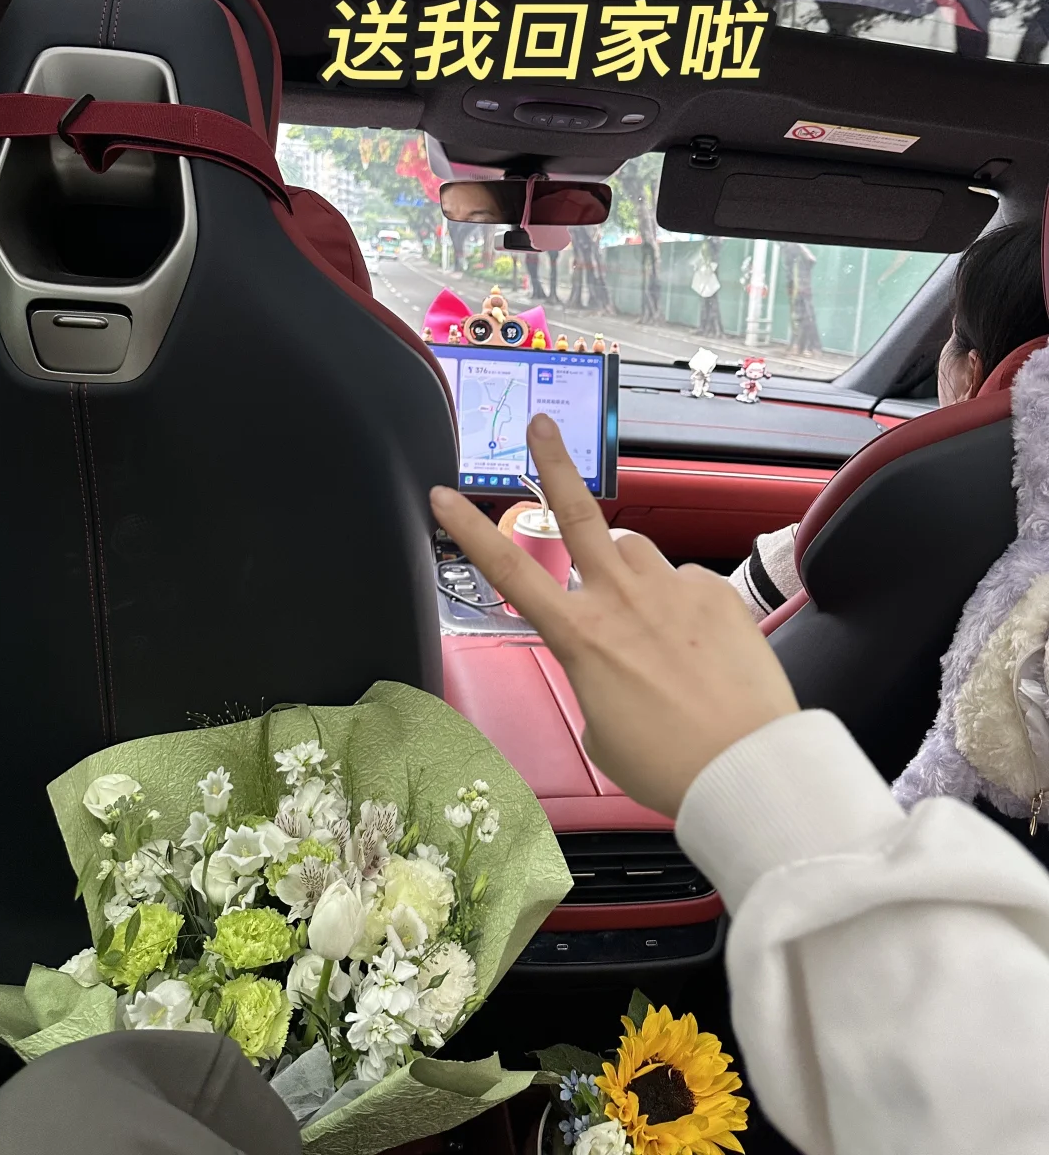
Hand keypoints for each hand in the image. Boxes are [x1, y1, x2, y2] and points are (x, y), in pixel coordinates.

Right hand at [430, 415, 798, 817]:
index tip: (443, 494)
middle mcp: (619, 599)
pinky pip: (684, 582)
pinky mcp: (716, 592)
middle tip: (540, 425)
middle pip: (575, 512)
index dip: (469, 530)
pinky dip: (680, 604)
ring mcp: (671, 589)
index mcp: (579, 636)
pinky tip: (697, 644)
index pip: (508, 570)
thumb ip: (595, 680)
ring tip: (644, 613)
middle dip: (551, 462)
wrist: (747, 766)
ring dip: (626, 566)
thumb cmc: (669, 763)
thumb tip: (613, 662)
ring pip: (633, 550)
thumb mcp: (601, 730)